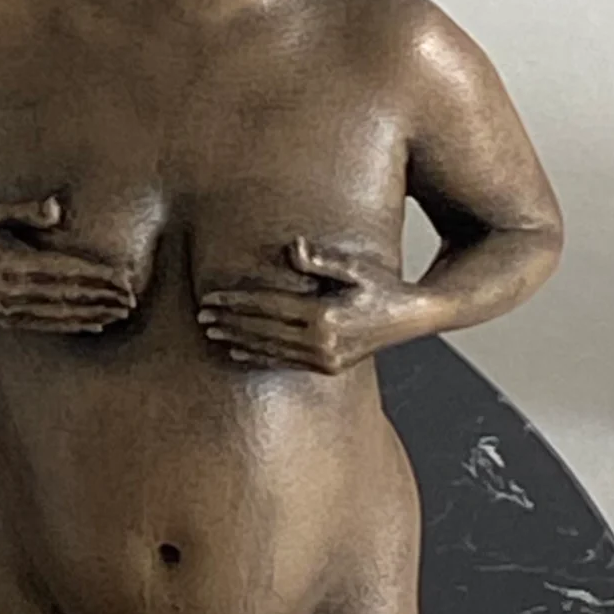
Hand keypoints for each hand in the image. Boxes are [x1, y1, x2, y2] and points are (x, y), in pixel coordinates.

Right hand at [0, 196, 137, 333]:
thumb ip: (26, 211)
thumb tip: (56, 208)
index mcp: (8, 262)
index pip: (63, 270)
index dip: (96, 274)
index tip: (124, 277)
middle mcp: (7, 290)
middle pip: (66, 295)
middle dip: (102, 297)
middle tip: (132, 298)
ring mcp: (5, 309)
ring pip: (59, 314)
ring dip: (93, 314)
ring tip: (121, 313)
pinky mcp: (5, 319)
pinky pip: (45, 325)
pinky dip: (72, 325)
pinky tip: (95, 324)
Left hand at [199, 239, 418, 375]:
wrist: (413, 317)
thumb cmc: (384, 286)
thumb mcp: (357, 267)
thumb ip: (322, 260)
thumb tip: (292, 246)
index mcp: (325, 315)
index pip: (267, 307)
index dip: (236, 302)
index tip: (210, 297)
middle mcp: (322, 341)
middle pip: (263, 329)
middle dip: (229, 321)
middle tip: (200, 315)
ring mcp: (325, 358)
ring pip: (270, 348)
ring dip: (237, 340)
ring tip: (211, 332)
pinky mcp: (329, 366)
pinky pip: (285, 362)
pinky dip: (259, 357)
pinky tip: (238, 351)